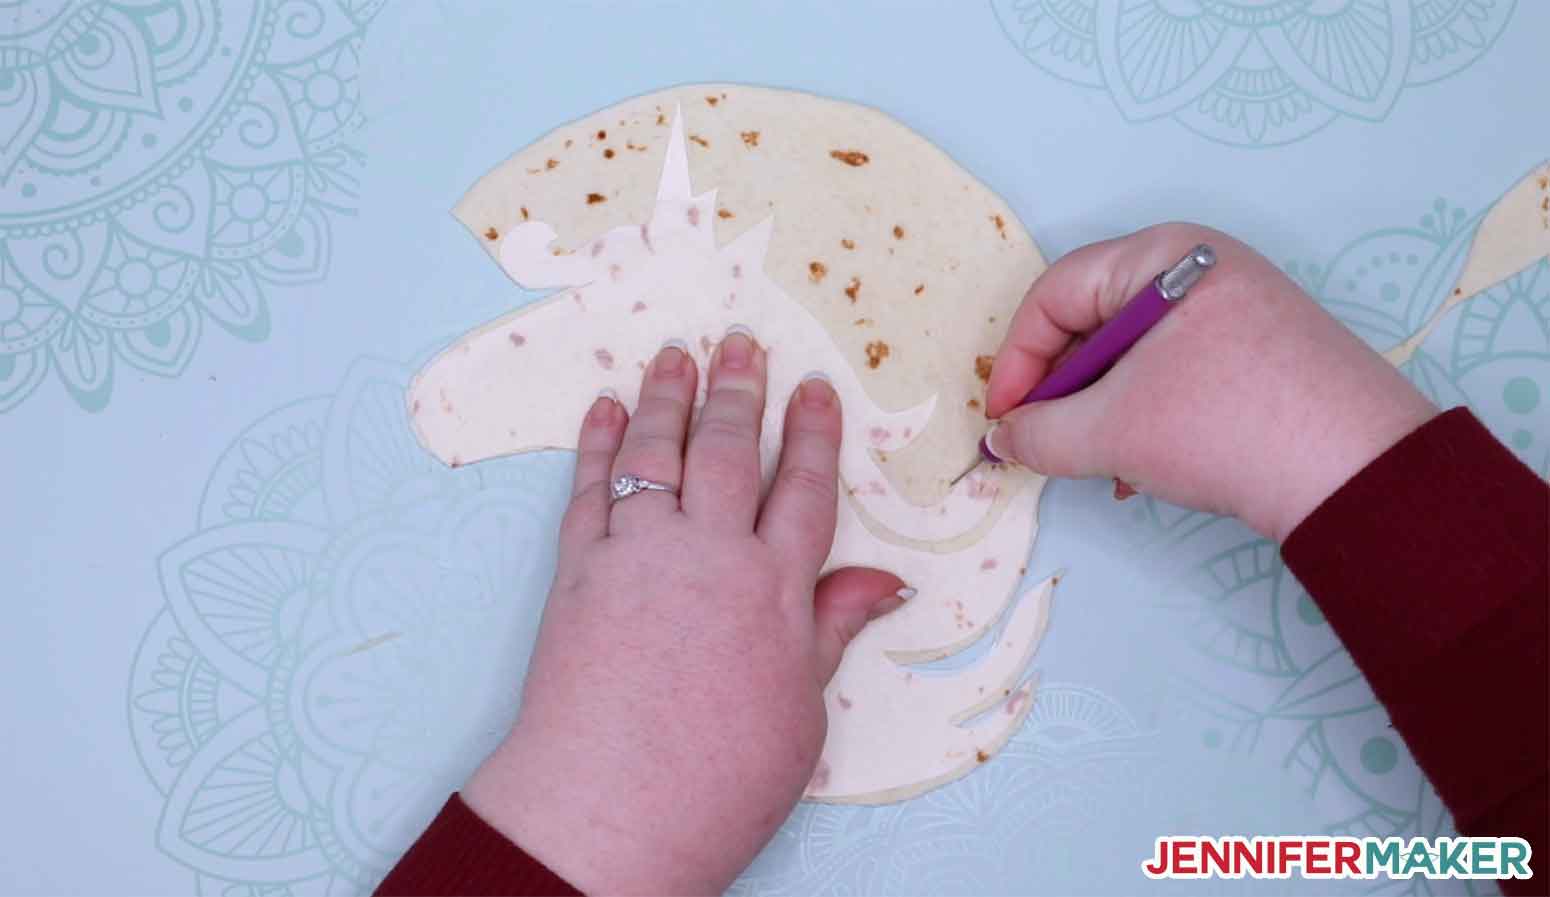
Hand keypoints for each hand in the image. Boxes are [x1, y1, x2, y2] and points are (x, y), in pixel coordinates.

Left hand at [462, 330, 906, 894]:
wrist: (605, 815)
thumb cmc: (716, 780)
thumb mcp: (801, 713)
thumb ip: (830, 630)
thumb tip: (883, 580)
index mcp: (773, 590)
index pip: (801, 489)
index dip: (811, 434)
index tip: (813, 389)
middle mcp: (706, 556)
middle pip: (726, 451)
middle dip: (739, 391)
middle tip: (742, 341)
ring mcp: (635, 558)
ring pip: (656, 454)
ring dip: (668, 397)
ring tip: (676, 353)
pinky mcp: (577, 574)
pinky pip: (590, 490)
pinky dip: (598, 444)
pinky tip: (606, 409)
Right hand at [985, 223, 1436, 541]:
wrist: (1359, 474)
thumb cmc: (1226, 426)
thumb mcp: (1112, 430)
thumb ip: (1040, 433)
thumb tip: (1003, 440)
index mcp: (1164, 254)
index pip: (1056, 293)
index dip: (1017, 360)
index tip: (1003, 420)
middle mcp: (1199, 267)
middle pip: (1094, 320)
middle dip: (1062, 391)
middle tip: (1043, 443)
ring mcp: (1235, 308)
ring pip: (1133, 354)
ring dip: (1101, 412)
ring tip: (1098, 464)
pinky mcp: (1257, 353)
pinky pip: (1174, 372)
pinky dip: (1144, 415)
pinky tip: (1141, 469)